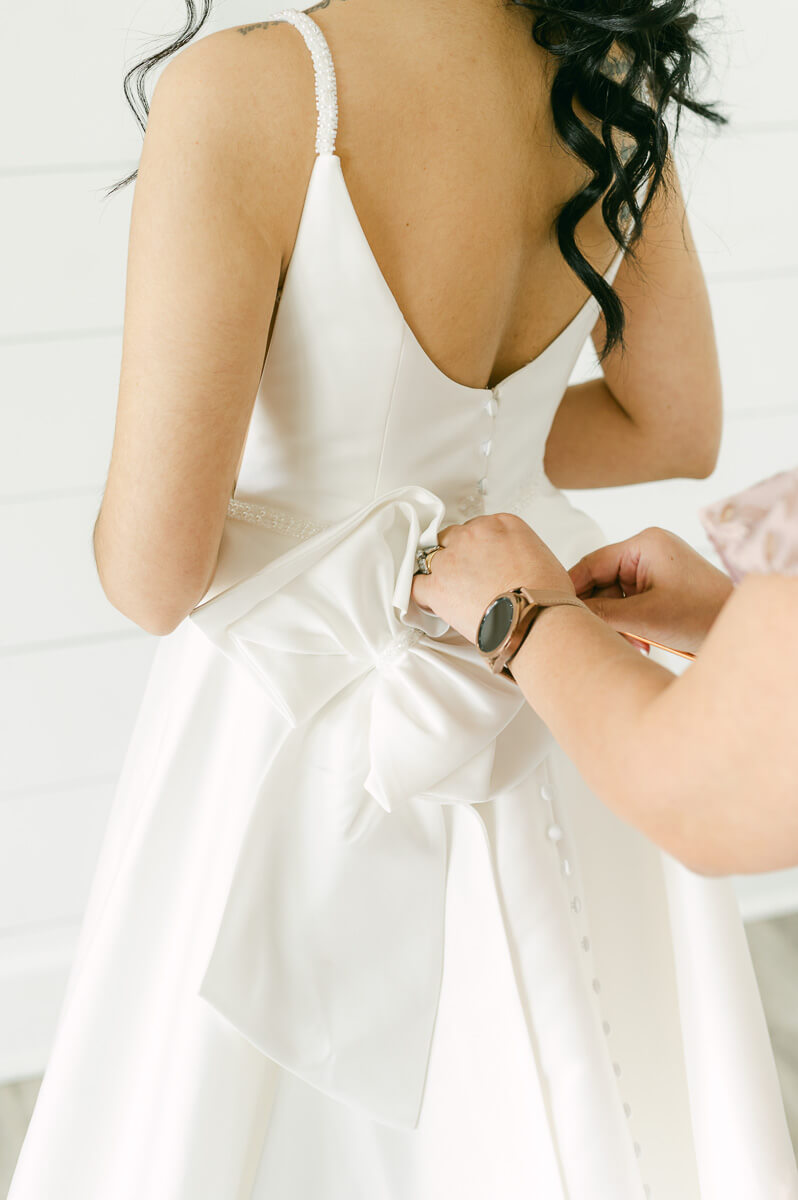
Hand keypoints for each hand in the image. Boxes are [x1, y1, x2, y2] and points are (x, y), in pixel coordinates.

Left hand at [411, 513, 573, 642]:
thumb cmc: (546, 596)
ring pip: (431, 558)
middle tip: (467, 579)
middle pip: (452, 538)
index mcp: (502, 524)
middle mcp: (474, 534)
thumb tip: (513, 568)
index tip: (481, 563)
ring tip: (451, 593)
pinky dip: (419, 594)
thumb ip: (518, 553)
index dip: (477, 549)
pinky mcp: (437, 585)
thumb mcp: (541, 557)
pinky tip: (429, 603)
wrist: (536, 618)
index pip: (477, 528)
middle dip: (457, 557)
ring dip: (438, 574)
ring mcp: (452, 558)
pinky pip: (414, 585)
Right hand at [569, 527, 733, 654]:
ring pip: (615, 595)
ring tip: (631, 643)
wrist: (740, 626)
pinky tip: (640, 642)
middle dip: (600, 612)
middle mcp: (648, 550)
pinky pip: (631, 601)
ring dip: (617, 622)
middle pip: (602, 581)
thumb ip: (600, 613)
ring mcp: (656, 567)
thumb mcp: (645, 617)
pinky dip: (630, 622)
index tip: (555, 612)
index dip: (570, 590)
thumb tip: (566, 612)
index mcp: (644, 544)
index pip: (590, 564)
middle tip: (596, 636)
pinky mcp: (662, 584)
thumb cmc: (705, 615)